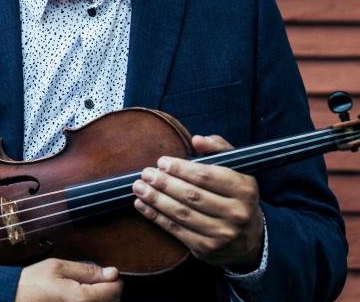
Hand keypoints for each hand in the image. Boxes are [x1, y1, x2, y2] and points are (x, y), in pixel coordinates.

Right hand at [15, 257, 122, 301]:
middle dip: (107, 290)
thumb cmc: (31, 284)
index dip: (113, 279)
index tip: (107, 273)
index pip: (114, 290)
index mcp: (80, 298)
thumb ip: (86, 270)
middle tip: (93, 281)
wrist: (11, 299)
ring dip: (100, 299)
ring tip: (84, 290)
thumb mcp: (58, 267)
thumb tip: (111, 272)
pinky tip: (79, 299)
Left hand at [133, 134, 263, 267]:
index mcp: (244, 189)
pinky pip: (177, 230)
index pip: (206, 176)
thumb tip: (197, 140)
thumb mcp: (236, 167)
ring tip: (139, 187)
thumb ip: (218, 148)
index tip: (162, 162)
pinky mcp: (207, 249)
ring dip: (156, 199)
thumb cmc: (237, 194)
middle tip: (146, 173)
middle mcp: (236, 213)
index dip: (181, 168)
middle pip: (192, 195)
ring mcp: (222, 235)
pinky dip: (156, 217)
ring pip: (182, 214)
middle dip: (165, 183)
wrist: (250, 238)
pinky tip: (143, 205)